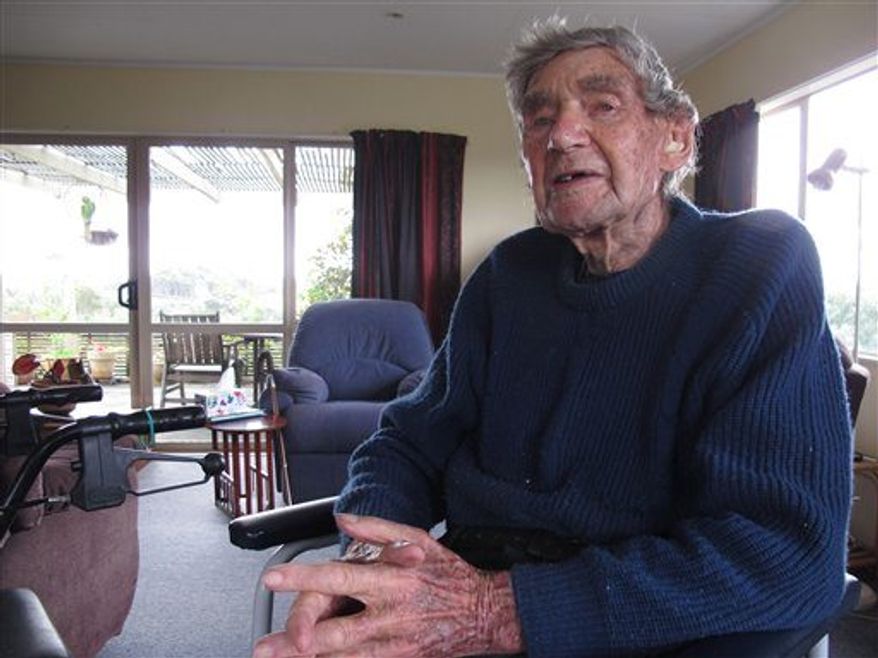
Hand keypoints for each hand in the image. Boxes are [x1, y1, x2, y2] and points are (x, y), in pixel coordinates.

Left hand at [253, 514, 522, 656]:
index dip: (303, 579)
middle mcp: (390, 612)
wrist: (486, 612)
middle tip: (264, 645)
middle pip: (334, 630)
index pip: (338, 577)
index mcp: (390, 578)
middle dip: (295, 640)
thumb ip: (376, 528)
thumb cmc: (449, 574)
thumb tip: (342, 519)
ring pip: (345, 656)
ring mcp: (395, 641)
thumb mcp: (417, 538)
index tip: (274, 578)